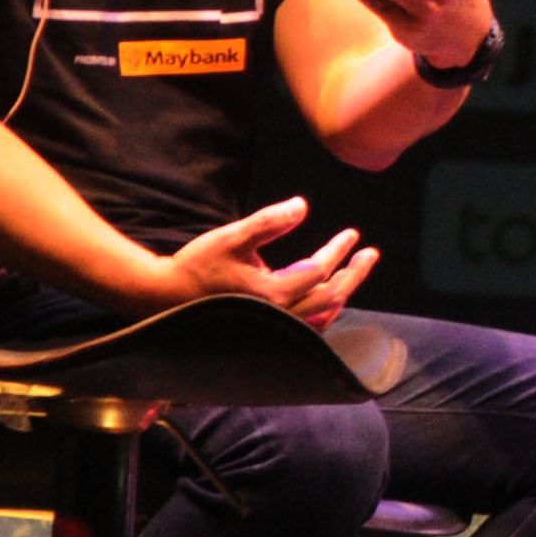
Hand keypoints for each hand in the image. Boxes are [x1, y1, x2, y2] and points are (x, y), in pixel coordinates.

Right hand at [150, 195, 377, 327]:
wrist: (165, 298)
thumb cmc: (197, 265)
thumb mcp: (231, 237)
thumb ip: (268, 222)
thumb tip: (302, 206)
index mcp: (274, 295)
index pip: (319, 271)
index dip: (338, 251)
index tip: (352, 234)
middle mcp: (280, 317)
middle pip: (331, 297)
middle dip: (354, 274)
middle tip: (370, 254)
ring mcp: (275, 328)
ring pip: (322, 315)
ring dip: (342, 293)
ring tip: (354, 272)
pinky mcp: (267, 330)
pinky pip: (308, 326)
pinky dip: (324, 310)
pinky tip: (328, 296)